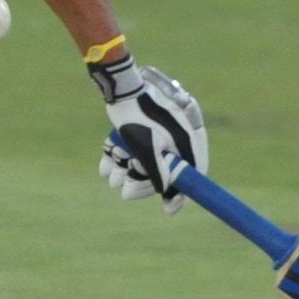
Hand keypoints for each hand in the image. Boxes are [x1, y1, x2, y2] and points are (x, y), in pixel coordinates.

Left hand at [93, 60, 206, 212]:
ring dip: (126, 171)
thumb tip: (169, 200)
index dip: (180, 193)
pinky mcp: (142, 128)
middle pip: (165, 171)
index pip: (193, 173)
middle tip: (122, 189)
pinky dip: (120, 159)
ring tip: (110, 174)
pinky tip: (105, 165)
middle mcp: (178, 137)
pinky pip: (133, 151)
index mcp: (189, 140)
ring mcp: (161, 132)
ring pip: (145, 162)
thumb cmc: (137, 117)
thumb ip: (159, 175)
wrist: (120, 88)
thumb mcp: (148, 150)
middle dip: (141, 181)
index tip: (168, 209)